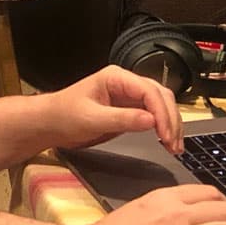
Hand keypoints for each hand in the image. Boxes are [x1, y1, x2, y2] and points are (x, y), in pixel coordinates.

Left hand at [43, 65, 181, 153]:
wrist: (50, 124)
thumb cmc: (64, 116)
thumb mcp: (91, 119)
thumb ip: (122, 119)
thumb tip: (151, 121)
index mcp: (117, 78)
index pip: (149, 91)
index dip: (161, 113)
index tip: (166, 135)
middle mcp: (126, 83)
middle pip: (160, 96)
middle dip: (171, 119)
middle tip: (174, 144)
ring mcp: (129, 96)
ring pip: (160, 105)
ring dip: (171, 124)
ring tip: (175, 147)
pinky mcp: (129, 110)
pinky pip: (153, 115)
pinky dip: (163, 127)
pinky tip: (167, 141)